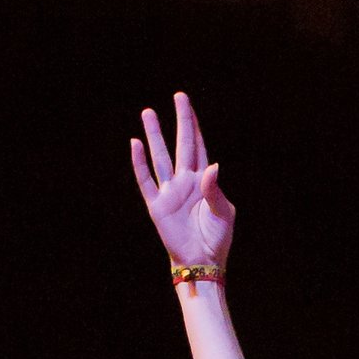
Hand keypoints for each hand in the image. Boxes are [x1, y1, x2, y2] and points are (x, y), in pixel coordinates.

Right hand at [129, 93, 234, 270]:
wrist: (203, 261)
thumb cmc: (216, 237)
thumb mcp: (223, 211)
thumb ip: (215, 188)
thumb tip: (213, 165)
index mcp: (203, 180)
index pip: (198, 146)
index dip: (194, 125)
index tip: (188, 104)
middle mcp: (185, 181)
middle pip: (181, 144)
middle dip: (179, 121)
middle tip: (178, 96)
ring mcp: (169, 191)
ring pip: (160, 156)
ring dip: (155, 135)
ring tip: (148, 112)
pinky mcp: (157, 206)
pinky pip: (146, 180)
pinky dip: (139, 163)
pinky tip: (135, 144)